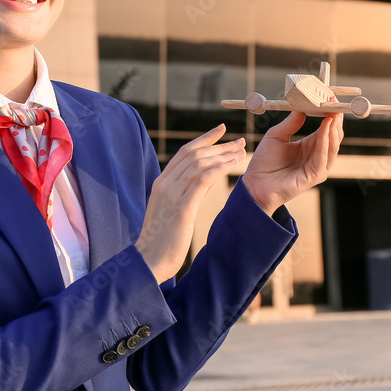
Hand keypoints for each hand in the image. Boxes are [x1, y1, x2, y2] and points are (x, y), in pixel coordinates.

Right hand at [135, 124, 245, 282]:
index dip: (204, 139)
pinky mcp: (181, 207)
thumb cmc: (163, 239)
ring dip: (222, 155)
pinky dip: (219, 169)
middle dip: (219, 145)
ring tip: (241, 151)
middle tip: (239, 141)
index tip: (221, 130)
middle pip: (194, 154)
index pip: (184, 152)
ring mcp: (171, 194)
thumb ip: (188, 191)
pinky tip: (233, 164)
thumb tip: (208, 177)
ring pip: (199, 164)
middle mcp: (165, 183)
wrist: (150, 260)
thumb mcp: (175, 209)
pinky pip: (202, 180)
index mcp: (162, 182)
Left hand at [241, 111, 343, 215]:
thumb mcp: (276, 136)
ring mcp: (317, 167)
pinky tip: (324, 127)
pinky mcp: (315, 175)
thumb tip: (302, 106)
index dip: (329, 114)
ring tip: (332, 112)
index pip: (325, 129)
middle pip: (333, 136)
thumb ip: (291, 123)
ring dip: (333, 128)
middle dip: (335, 118)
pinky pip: (323, 156)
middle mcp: (316, 156)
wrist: (255, 184)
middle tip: (333, 101)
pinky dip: (325, 140)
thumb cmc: (264, 163)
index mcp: (309, 147)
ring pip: (332, 145)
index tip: (329, 98)